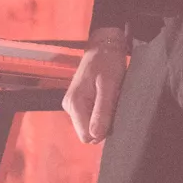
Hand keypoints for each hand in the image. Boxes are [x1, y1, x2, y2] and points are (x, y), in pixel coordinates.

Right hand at [63, 27, 129, 144]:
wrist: (104, 45)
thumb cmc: (108, 62)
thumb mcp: (109, 86)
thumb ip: (102, 111)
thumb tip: (95, 137)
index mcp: (74, 104)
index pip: (86, 136)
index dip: (102, 130)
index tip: (112, 113)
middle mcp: (69, 107)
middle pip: (88, 131)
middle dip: (103, 122)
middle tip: (112, 102)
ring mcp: (73, 105)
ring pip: (90, 124)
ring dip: (103, 116)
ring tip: (109, 97)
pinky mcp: (78, 102)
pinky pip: (91, 116)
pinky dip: (101, 110)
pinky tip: (106, 97)